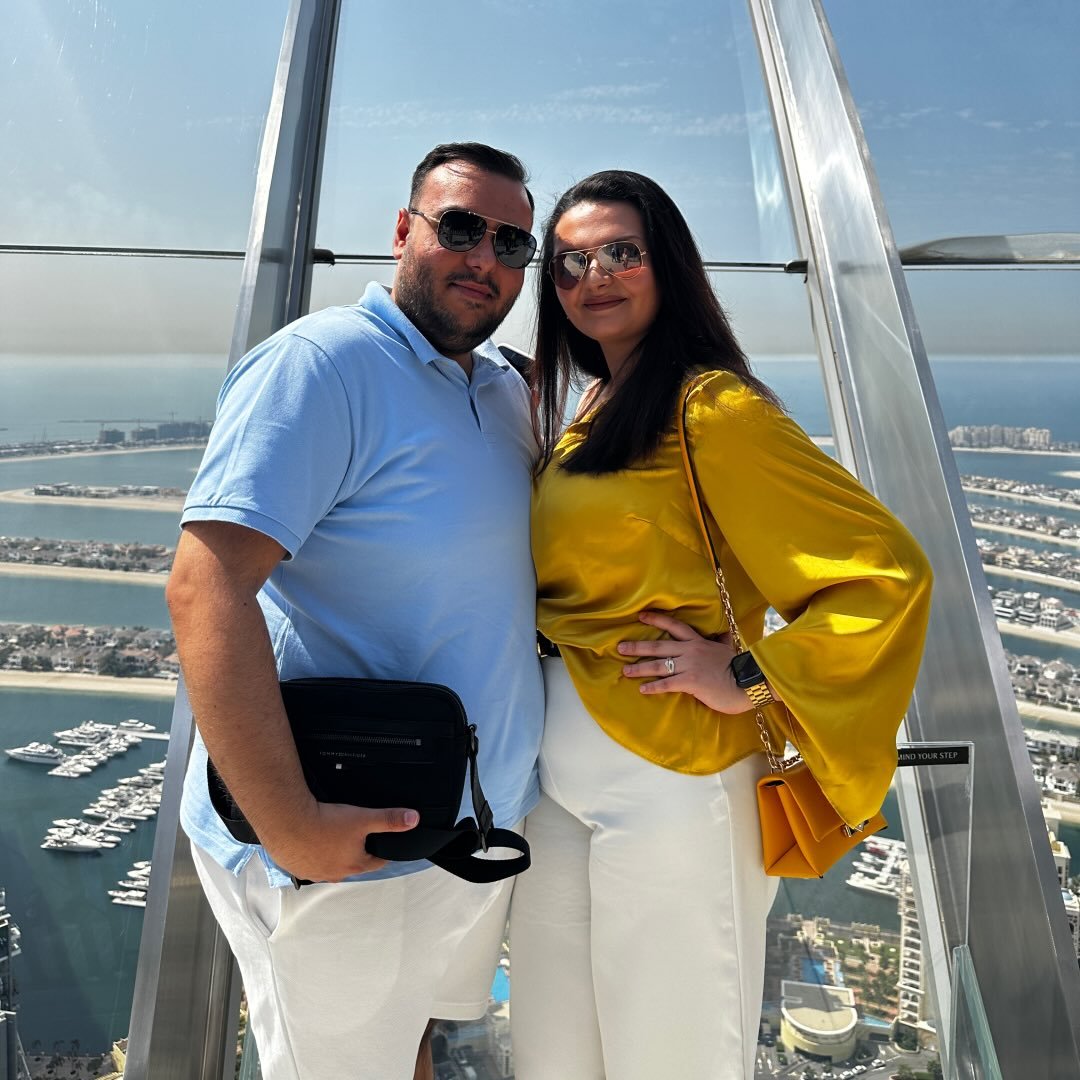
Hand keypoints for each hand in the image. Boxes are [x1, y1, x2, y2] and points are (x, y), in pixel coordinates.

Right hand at [259, 801, 419, 882]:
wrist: (288, 821)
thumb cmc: (323, 822)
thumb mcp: (363, 817)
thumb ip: (389, 819)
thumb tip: (413, 819)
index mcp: (353, 864)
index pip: (376, 862)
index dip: (381, 852)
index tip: (383, 846)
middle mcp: (334, 873)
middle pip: (352, 864)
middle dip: (356, 852)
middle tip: (355, 837)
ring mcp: (313, 872)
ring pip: (328, 865)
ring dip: (331, 854)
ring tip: (331, 837)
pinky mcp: (295, 866)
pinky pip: (306, 861)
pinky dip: (310, 853)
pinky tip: (309, 839)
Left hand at [618, 610, 754, 713]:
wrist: (748, 683)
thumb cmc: (739, 668)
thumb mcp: (728, 648)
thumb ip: (720, 639)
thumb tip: (722, 631)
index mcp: (698, 642)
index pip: (674, 626)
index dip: (657, 620)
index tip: (641, 616)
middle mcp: (690, 651)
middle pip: (658, 646)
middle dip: (637, 646)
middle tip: (620, 647)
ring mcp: (689, 666)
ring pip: (659, 665)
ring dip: (640, 667)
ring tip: (625, 670)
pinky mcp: (691, 682)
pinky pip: (667, 684)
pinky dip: (654, 686)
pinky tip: (643, 689)